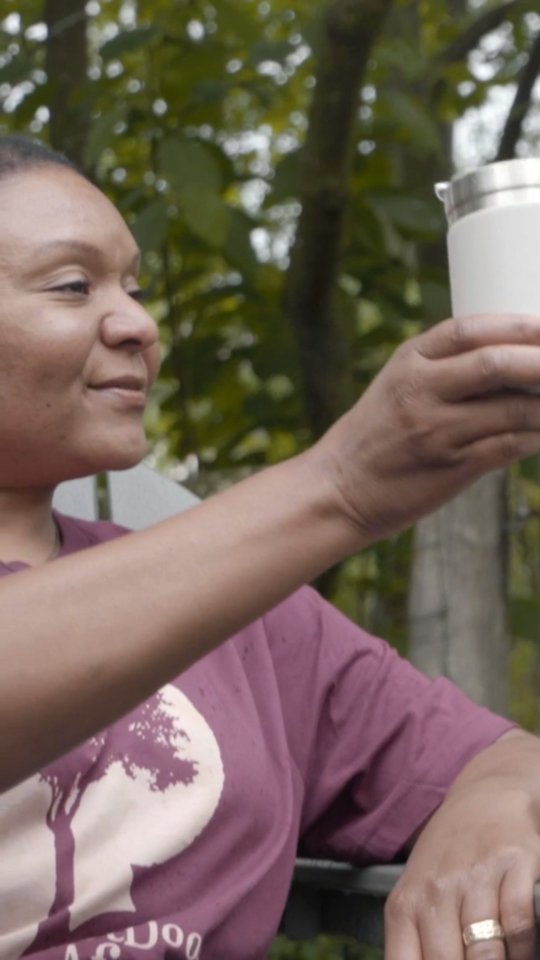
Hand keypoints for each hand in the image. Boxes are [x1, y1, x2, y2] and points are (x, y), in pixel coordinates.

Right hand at [315, 313, 539, 543]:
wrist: (339, 488)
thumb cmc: (376, 434)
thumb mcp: (398, 385)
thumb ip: (445, 368)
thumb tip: (515, 357)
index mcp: (409, 362)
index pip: (468, 330)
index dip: (516, 325)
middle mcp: (421, 392)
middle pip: (494, 364)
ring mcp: (436, 431)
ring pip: (512, 409)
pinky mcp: (451, 468)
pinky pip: (509, 446)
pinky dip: (535, 437)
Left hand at [385, 729, 539, 959]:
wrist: (486, 797)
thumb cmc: (448, 857)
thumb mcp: (419, 894)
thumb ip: (416, 942)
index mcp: (407, 903)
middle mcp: (437, 889)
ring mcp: (475, 875)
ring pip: (487, 951)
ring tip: (497, 959)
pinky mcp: (514, 864)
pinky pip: (520, 925)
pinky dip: (524, 949)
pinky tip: (520, 951)